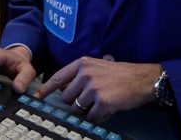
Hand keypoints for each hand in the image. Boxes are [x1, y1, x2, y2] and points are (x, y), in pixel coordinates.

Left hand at [33, 57, 160, 122]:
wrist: (143, 79)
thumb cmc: (121, 74)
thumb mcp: (98, 66)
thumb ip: (81, 75)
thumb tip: (65, 89)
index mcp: (83, 63)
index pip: (59, 77)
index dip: (46, 89)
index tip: (38, 96)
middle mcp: (85, 74)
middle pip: (67, 98)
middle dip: (75, 103)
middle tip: (90, 100)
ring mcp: (93, 88)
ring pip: (78, 109)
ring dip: (87, 111)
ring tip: (101, 103)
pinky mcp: (102, 101)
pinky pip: (91, 117)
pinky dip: (98, 117)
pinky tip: (108, 109)